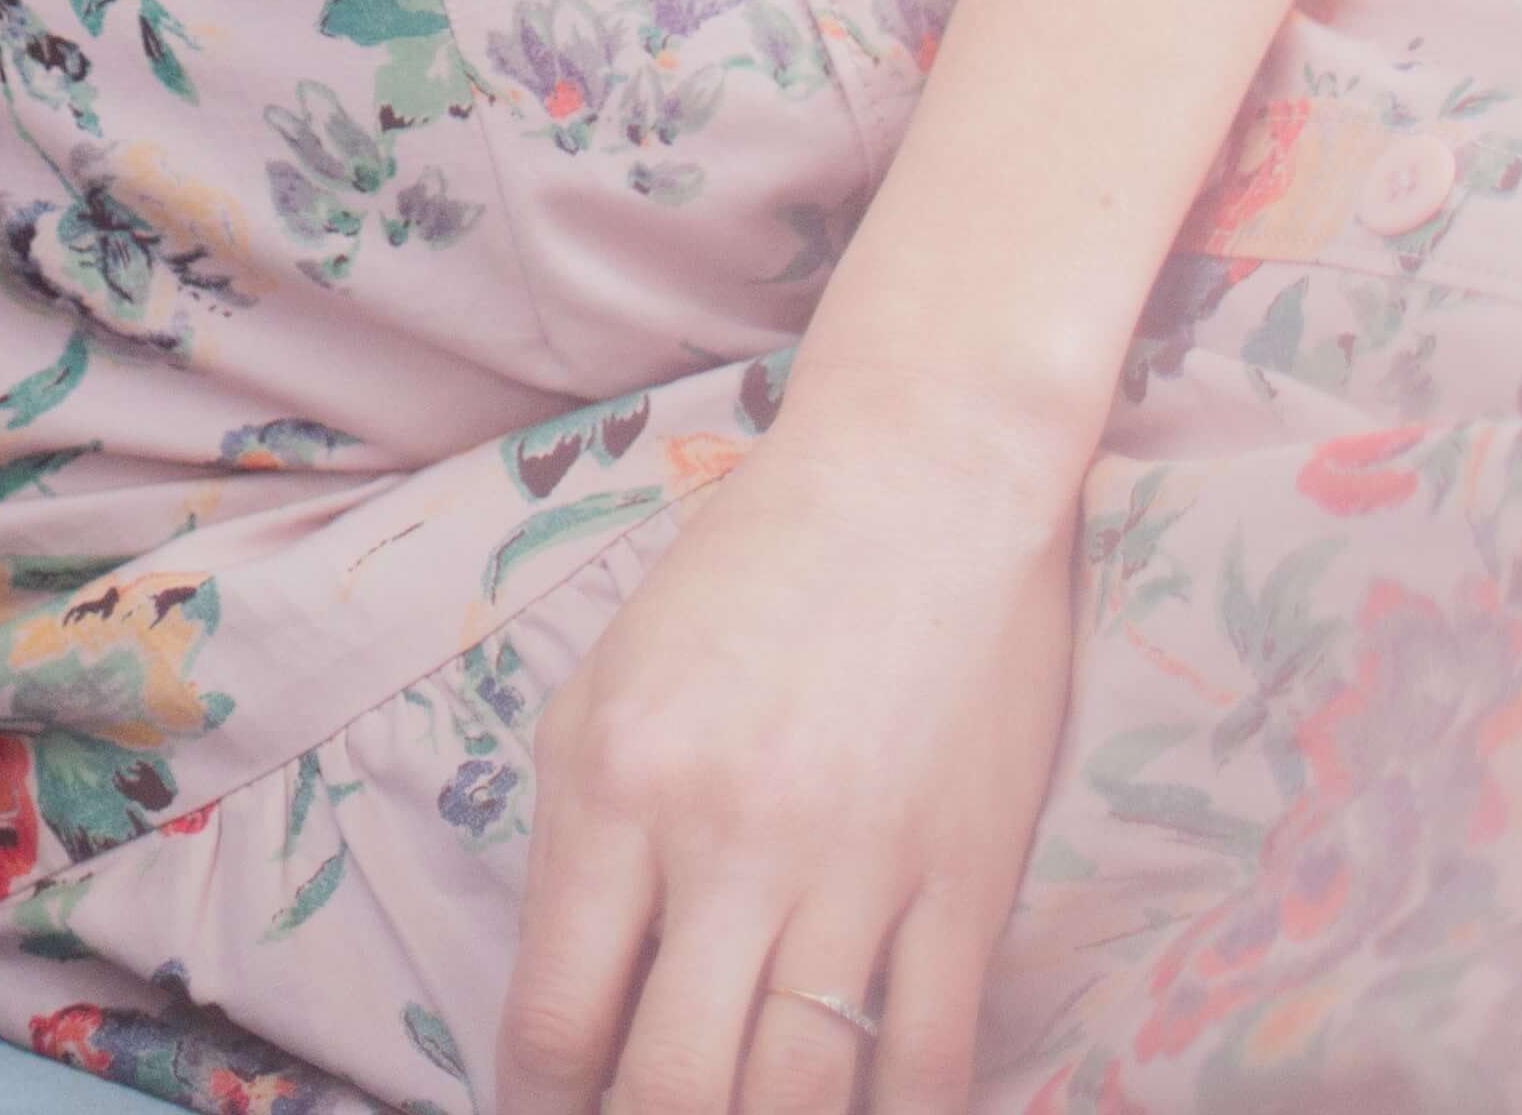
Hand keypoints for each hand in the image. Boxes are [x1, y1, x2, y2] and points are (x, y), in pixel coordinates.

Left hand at [494, 388, 1079, 1114]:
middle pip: (671, 1092)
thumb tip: (571, 1021)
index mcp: (618, 783)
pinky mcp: (964, 878)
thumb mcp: (612, 682)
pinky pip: (925, 1063)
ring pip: (796, 1100)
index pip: (556, 1025)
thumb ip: (576, 847)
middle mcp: (726, 837)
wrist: (922, 469)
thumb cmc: (749, 569)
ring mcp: (854, 866)